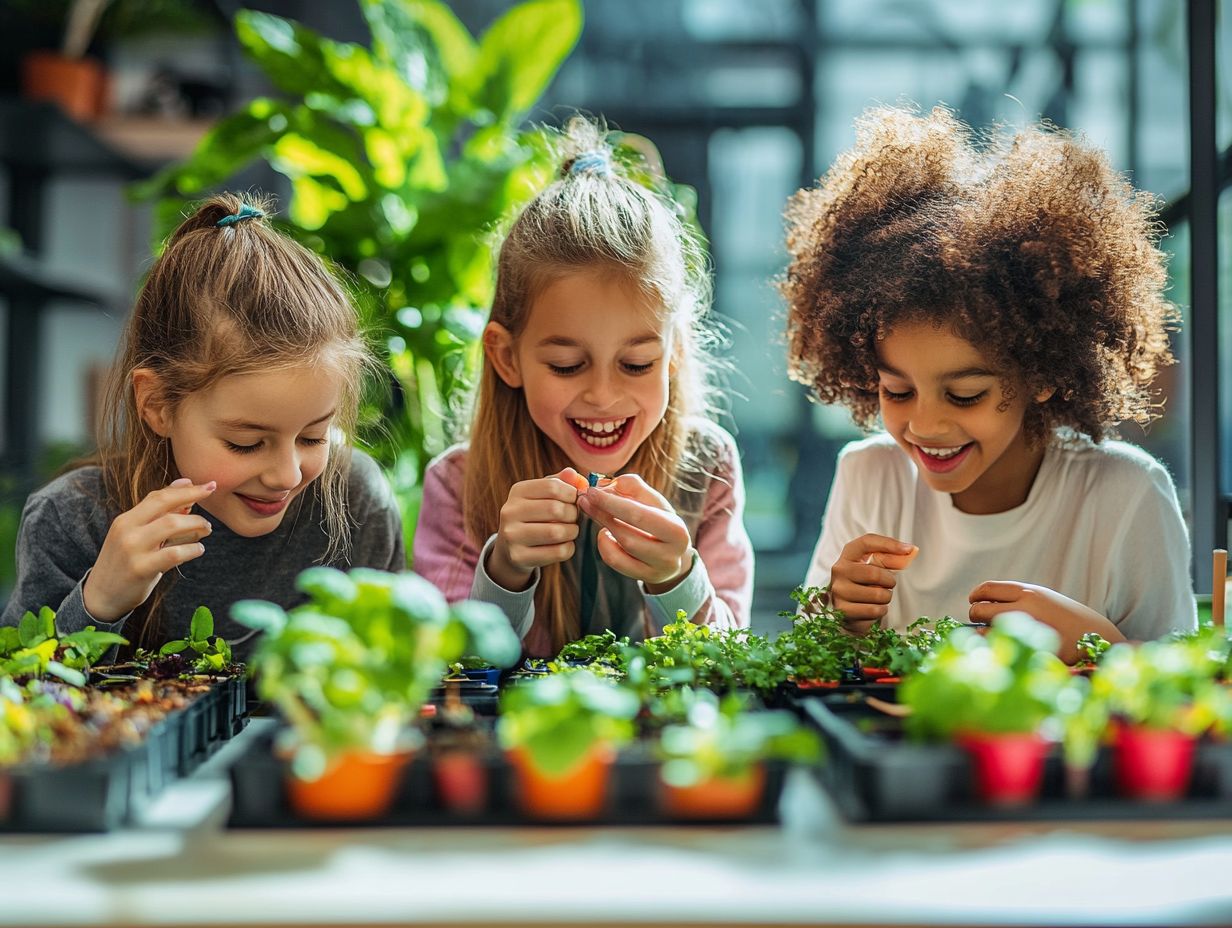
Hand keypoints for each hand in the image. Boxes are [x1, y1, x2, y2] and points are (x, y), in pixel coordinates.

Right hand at [83, 478, 215, 620]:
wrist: (101, 596)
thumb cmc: (126, 563)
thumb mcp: (137, 536)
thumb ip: (160, 514)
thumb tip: (185, 485)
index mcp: (125, 520)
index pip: (158, 496)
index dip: (186, 489)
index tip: (208, 485)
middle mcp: (127, 530)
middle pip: (165, 504)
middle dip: (193, 499)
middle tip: (211, 505)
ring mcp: (132, 549)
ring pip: (172, 525)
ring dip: (196, 525)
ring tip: (206, 530)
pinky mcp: (141, 568)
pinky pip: (174, 553)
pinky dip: (192, 549)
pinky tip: (199, 549)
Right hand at [487, 468, 587, 591]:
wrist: (511, 548)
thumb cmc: (535, 516)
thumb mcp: (543, 495)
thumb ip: (560, 482)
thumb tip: (575, 475)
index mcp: (518, 491)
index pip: (552, 487)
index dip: (572, 493)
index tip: (575, 500)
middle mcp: (510, 511)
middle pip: (555, 509)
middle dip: (573, 514)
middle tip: (574, 518)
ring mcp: (511, 536)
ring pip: (556, 532)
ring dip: (572, 532)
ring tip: (570, 530)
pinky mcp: (518, 556)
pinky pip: (557, 552)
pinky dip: (569, 548)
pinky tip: (564, 544)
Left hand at [577, 474, 692, 591]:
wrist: (673, 551)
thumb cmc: (660, 519)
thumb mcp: (653, 500)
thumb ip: (632, 486)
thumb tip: (604, 485)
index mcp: (676, 531)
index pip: (638, 515)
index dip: (611, 503)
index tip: (592, 491)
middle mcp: (669, 555)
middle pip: (626, 535)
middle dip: (603, 514)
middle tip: (585, 500)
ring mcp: (656, 570)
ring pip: (619, 548)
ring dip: (604, 526)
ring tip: (598, 512)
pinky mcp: (643, 577)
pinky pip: (614, 560)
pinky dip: (604, 544)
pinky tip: (607, 533)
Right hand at [829, 534, 918, 632]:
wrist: (847, 609)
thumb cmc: (864, 583)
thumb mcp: (874, 566)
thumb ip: (891, 557)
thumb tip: (911, 550)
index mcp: (847, 556)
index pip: (866, 542)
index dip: (889, 544)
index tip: (908, 550)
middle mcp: (839, 572)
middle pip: (875, 574)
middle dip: (889, 581)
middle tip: (887, 585)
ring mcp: (839, 592)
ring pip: (878, 595)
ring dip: (886, 598)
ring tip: (878, 597)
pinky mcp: (844, 612)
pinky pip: (874, 611)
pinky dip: (880, 611)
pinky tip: (873, 608)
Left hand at [968, 581, 1126, 662]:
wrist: (1099, 636)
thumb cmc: (1065, 618)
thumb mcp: (1043, 599)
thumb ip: (1016, 599)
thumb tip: (981, 605)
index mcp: (1029, 592)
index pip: (988, 589)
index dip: (976, 596)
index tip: (973, 601)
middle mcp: (1026, 608)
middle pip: (980, 609)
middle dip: (975, 616)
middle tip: (980, 621)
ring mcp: (1029, 630)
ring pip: (985, 631)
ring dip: (981, 634)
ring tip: (990, 636)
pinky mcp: (1032, 650)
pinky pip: (1001, 650)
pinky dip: (995, 650)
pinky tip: (1002, 649)